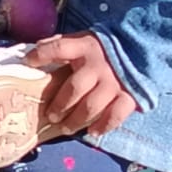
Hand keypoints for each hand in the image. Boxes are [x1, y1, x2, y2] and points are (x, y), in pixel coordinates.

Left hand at [25, 33, 139, 137]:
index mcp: (86, 46)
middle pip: (75, 87)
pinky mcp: (129, 96)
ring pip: (92, 106)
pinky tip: (92, 132)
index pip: (60, 48)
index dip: (43, 54)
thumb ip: (62, 45)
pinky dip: (103, 126)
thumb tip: (34, 52)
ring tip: (65, 128)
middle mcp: (99, 65)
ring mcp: (115, 82)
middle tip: (50, 116)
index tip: (29, 61)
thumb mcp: (84, 39)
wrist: (142, 49)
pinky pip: (115, 115)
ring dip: (76, 120)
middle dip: (59, 104)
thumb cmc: (104, 48)